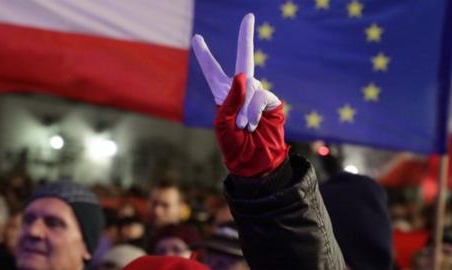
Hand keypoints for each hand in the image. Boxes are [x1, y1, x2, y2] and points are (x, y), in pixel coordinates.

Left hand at [191, 13, 287, 176]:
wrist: (252, 162)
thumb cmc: (233, 145)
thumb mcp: (223, 124)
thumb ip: (231, 100)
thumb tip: (244, 76)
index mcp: (223, 95)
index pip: (213, 72)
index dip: (205, 56)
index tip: (196, 38)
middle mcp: (241, 91)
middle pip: (245, 59)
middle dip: (246, 37)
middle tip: (249, 16)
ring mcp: (257, 95)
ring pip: (250, 87)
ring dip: (244, 109)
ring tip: (244, 127)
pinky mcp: (270, 102)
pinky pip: (260, 96)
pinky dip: (253, 111)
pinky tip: (253, 125)